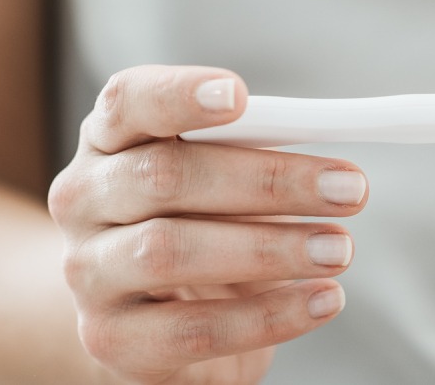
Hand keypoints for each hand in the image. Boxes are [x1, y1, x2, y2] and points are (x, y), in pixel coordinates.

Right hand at [48, 65, 368, 383]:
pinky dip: (268, 316)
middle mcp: (84, 199)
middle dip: (268, 181)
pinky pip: (193, 329)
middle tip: (350, 189)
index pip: (127, 101)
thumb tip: (335, 167)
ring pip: (170, 251)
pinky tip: (323, 300)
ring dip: (271, 248)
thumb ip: (258, 156)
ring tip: (340, 249)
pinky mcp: (110, 339)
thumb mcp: (221, 183)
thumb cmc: (200, 229)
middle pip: (165, 176)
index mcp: (110, 141)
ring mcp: (88, 271)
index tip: (240, 95)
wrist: (147, 322)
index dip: (178, 94)